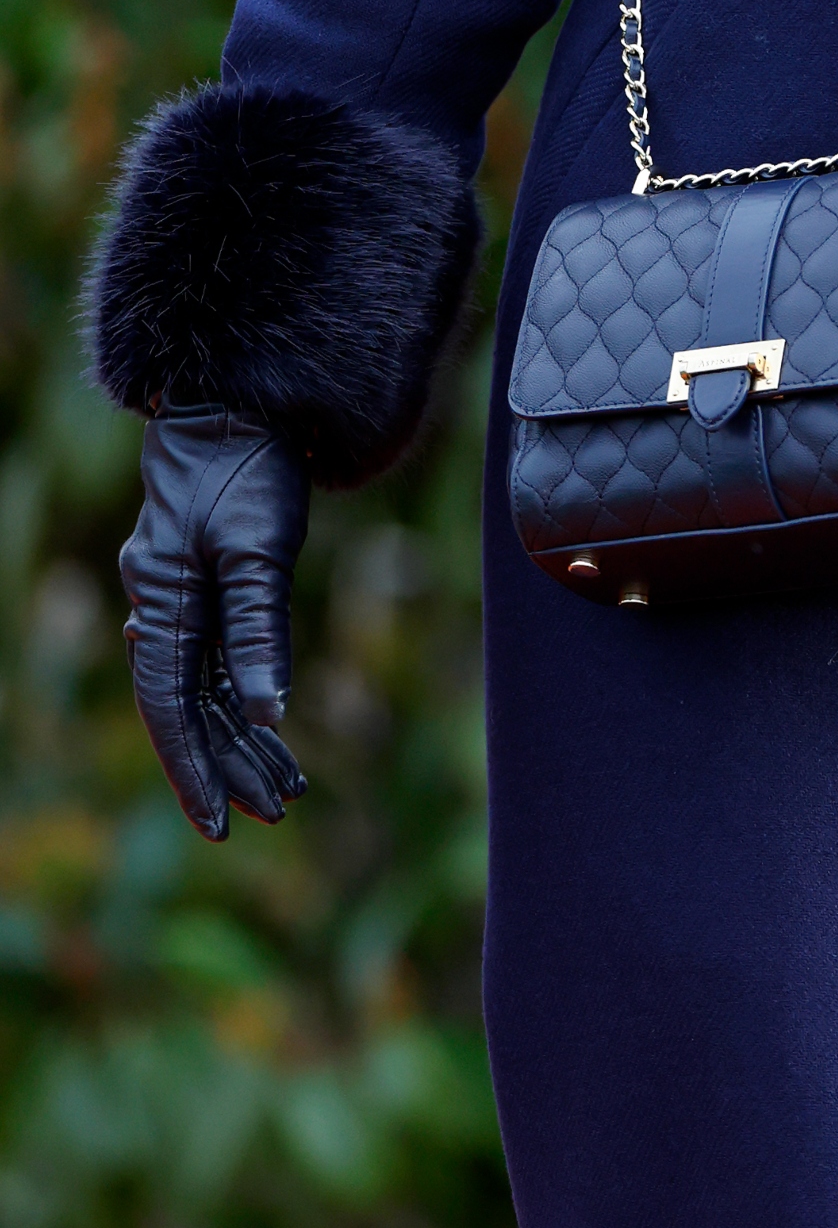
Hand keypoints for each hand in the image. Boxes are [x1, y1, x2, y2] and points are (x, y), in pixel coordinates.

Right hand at [118, 409, 310, 839]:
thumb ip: (259, 626)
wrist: (239, 403)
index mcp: (161, 597)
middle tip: (274, 814)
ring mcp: (180, 597)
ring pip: (203, 688)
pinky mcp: (205, 588)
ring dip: (241, 740)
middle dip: (225, 764)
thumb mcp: (259, 544)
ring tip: (288, 791)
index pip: (169, 705)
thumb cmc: (248, 465)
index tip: (218, 824)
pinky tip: (273, 735)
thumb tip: (264, 712)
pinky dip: (245, 699)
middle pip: (187, 706)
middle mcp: (160, 604)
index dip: (192, 768)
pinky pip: (217, 661)